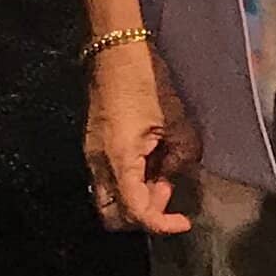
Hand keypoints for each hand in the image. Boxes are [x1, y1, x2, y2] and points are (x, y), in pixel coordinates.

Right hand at [81, 40, 202, 234]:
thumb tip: (176, 173)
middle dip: (142, 215)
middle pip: (112, 216)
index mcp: (119, 159)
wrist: (115, 50)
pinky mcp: (93, 146)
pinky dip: (129, 184)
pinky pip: (108, 181)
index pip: (136, 212)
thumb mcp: (176, 119)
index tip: (184, 221)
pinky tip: (149, 162)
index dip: (161, 224)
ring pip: (108, 200)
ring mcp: (92, 155)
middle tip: (167, 189)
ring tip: (160, 173)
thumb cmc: (146, 80)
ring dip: (135, 199)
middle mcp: (99, 163)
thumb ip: (182, 155)